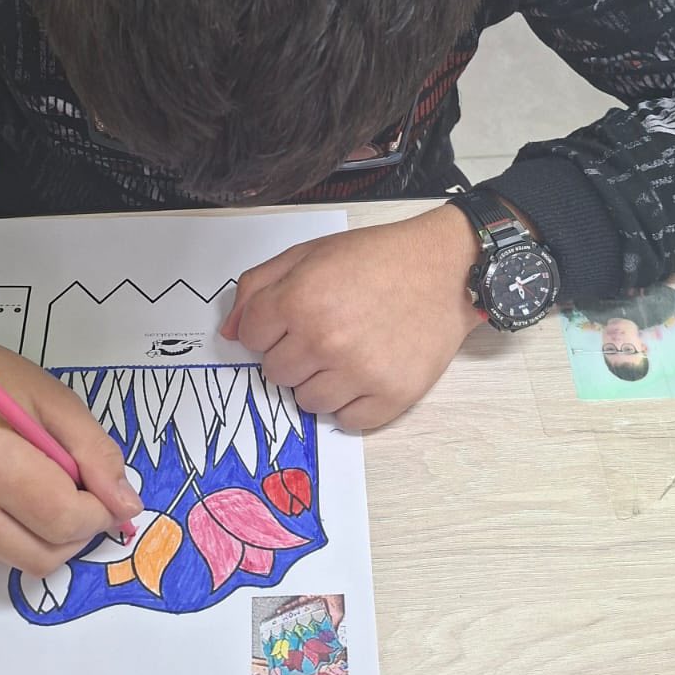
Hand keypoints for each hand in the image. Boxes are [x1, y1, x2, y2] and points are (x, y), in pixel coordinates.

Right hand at [0, 309, 141, 573]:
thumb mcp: (52, 398)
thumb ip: (95, 452)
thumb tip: (127, 506)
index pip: (65, 520)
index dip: (100, 511)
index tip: (105, 490)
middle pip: (47, 555)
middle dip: (79, 531)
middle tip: (80, 492)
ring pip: (23, 563)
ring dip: (49, 537)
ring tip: (43, 489)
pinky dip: (17, 534)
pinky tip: (8, 495)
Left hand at [219, 205, 480, 429]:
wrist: (446, 268)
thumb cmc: (377, 258)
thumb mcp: (309, 253)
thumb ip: (259, 287)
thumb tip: (229, 333)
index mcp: (300, 299)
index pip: (249, 338)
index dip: (267, 326)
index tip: (291, 317)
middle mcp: (326, 340)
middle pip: (275, 373)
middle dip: (292, 353)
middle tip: (325, 331)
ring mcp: (359, 373)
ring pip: (307, 401)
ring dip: (319, 381)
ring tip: (347, 350)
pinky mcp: (391, 396)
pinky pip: (347, 420)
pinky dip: (351, 402)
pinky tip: (366, 371)